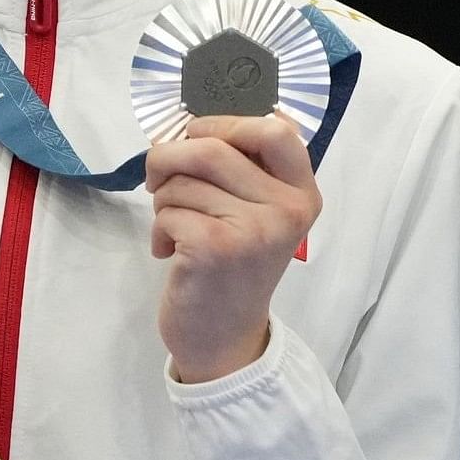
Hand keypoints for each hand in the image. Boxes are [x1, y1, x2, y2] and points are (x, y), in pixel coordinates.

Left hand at [147, 114, 319, 382]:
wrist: (223, 336)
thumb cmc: (234, 267)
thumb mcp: (258, 215)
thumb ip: (243, 170)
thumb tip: (186, 125)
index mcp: (302, 193)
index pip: (276, 128)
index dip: (225, 122)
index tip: (199, 137)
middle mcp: (287, 208)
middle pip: (212, 146)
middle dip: (169, 156)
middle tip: (159, 177)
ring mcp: (255, 229)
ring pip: (182, 181)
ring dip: (163, 201)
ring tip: (175, 229)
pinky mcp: (217, 248)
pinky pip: (168, 210)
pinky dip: (158, 229)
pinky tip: (169, 251)